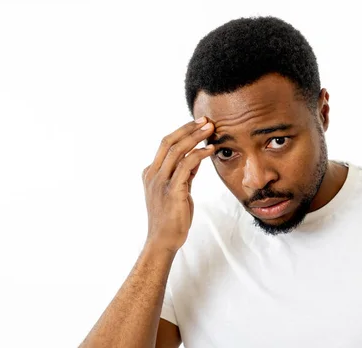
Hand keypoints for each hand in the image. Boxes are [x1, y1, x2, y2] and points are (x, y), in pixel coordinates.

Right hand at [141, 117, 214, 251]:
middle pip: (169, 142)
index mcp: (151, 173)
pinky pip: (186, 166)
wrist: (163, 240)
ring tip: (210, 129)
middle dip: (188, 128)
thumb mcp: (178, 190)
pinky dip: (199, 155)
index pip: (166, 144)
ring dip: (195, 137)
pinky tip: (210, 150)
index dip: (182, 131)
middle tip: (206, 120)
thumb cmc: (171, 217)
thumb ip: (185, 173)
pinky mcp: (172, 191)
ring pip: (177, 151)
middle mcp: (153, 175)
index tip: (198, 123)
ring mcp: (160, 183)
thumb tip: (196, 157)